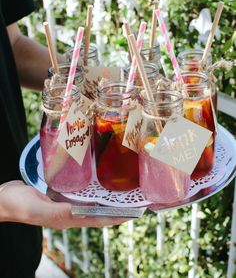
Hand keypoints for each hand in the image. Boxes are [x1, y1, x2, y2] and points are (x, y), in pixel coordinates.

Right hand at [0, 181, 127, 228]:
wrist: (4, 199)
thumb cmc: (18, 204)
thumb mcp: (37, 208)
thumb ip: (57, 211)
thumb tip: (78, 212)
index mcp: (67, 219)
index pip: (98, 220)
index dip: (117, 218)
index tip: (134, 213)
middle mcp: (70, 213)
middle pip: (99, 213)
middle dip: (117, 208)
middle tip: (134, 200)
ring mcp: (66, 204)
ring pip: (92, 203)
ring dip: (107, 200)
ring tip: (123, 192)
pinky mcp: (61, 196)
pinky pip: (81, 194)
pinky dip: (93, 191)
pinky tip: (98, 183)